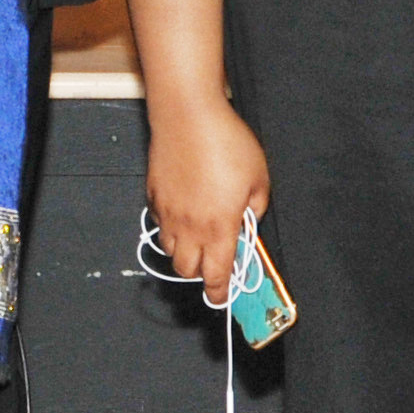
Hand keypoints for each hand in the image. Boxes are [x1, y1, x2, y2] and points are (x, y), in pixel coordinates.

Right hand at [143, 98, 271, 281]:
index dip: (218, 292)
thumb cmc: (226, 142)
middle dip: (201, 273)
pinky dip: (171, 228)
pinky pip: (160, 223)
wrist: (188, 115)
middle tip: (215, 261)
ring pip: (170, 249)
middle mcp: (189, 226)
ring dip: (184, 251)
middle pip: (187, 269)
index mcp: (219, 227)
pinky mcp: (154, 195)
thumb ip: (255, 209)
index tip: (221, 297)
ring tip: (199, 237)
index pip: (215, 275)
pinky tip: (184, 210)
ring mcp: (167, 211)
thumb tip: (248, 222)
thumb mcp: (259, 178)